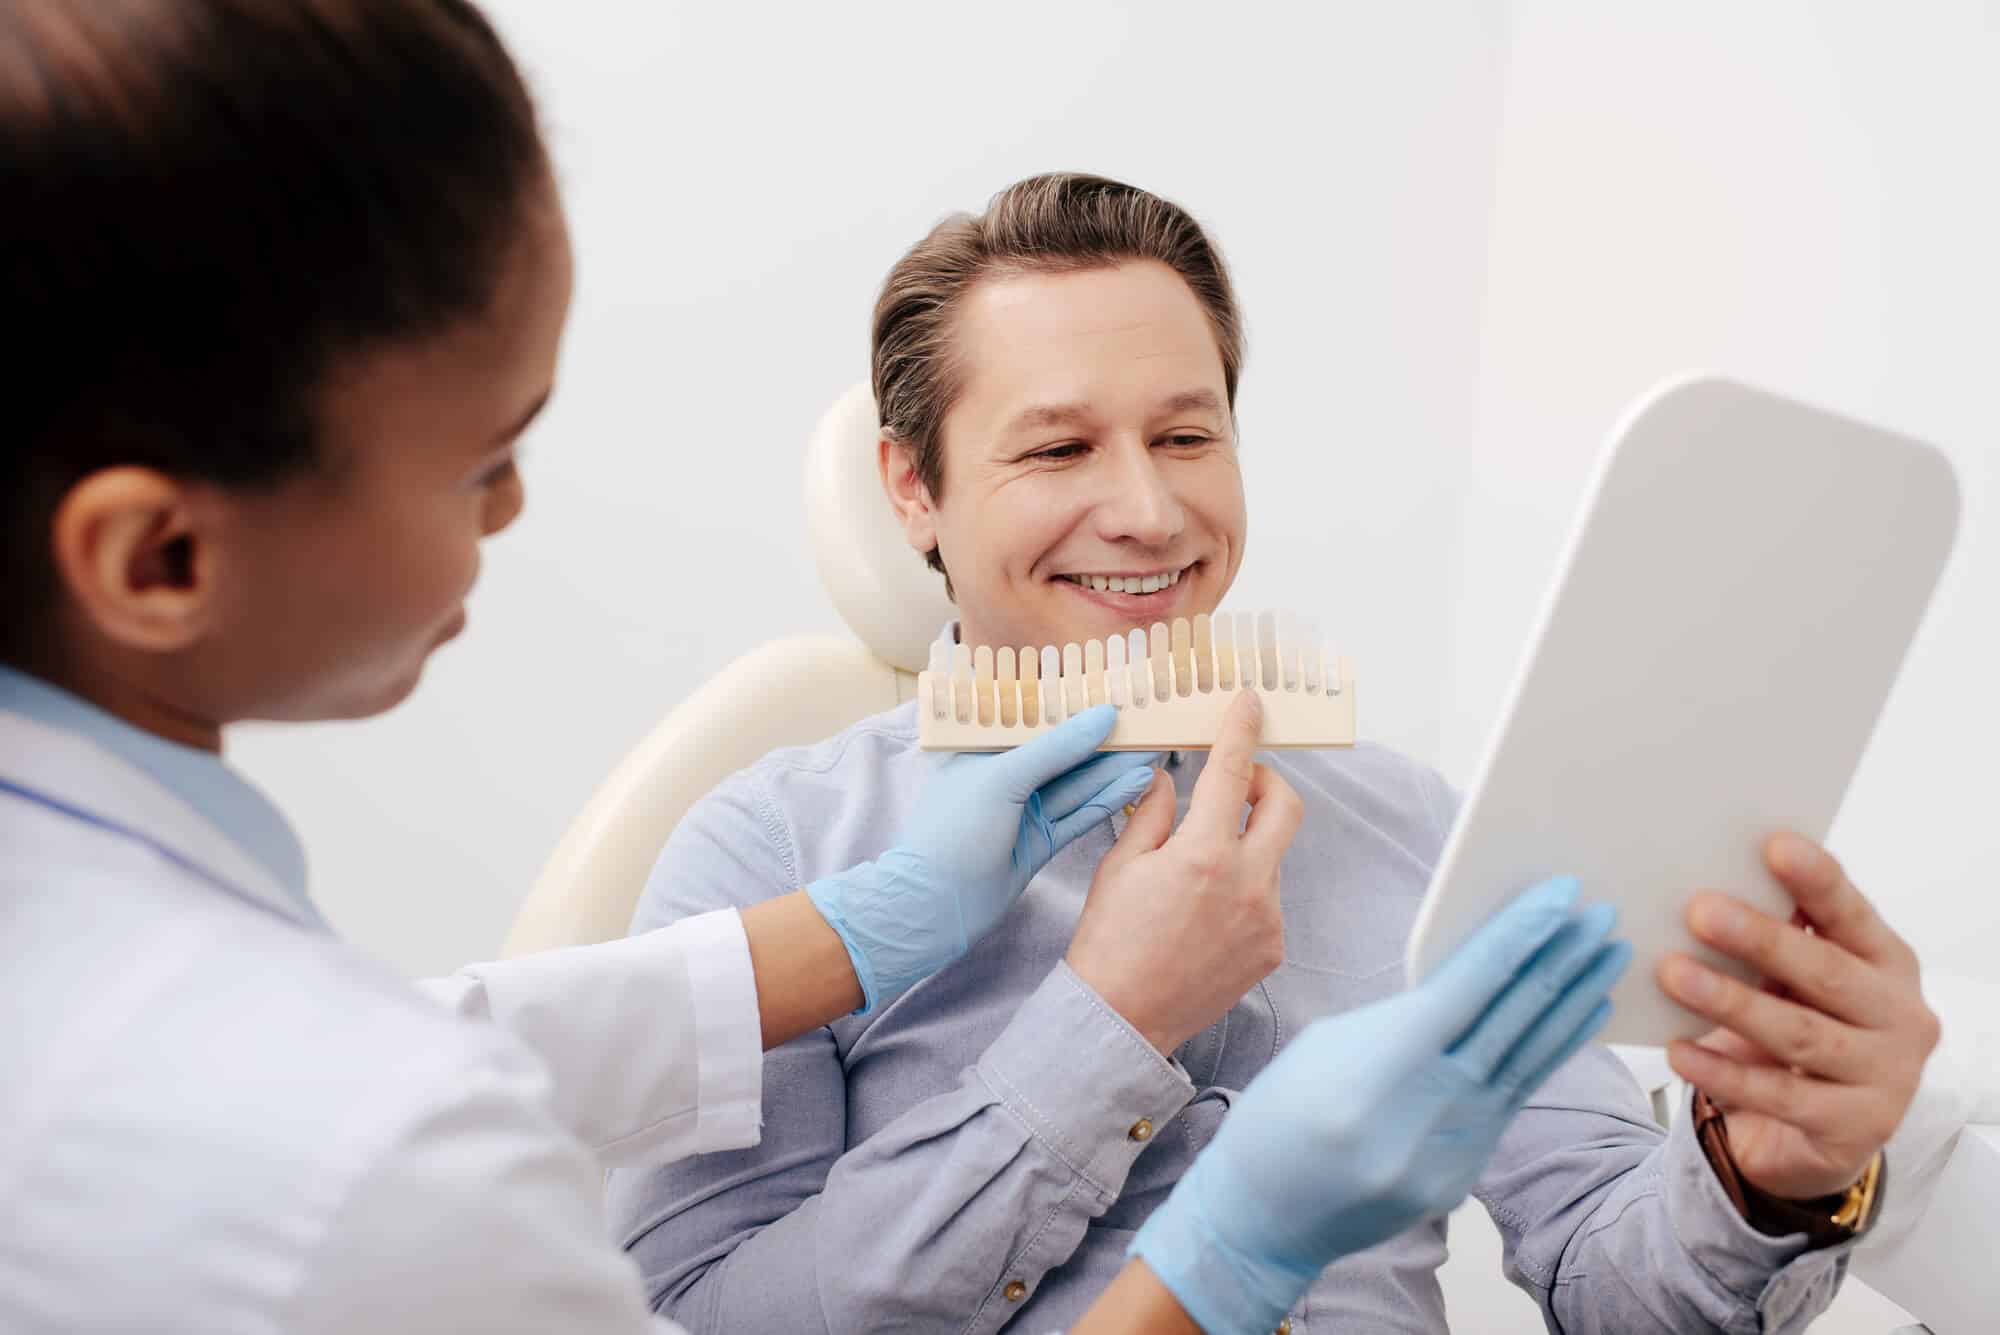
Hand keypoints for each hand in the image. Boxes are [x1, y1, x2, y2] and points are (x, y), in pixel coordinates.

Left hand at [807, 703, 1157, 1013]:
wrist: (935, 906)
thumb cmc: (954, 831)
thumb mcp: (1003, 778)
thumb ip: (1056, 747)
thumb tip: (1103, 714)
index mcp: (985, 750)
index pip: (1039, 721)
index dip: (1077, 708)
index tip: (1118, 694)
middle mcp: (1007, 777)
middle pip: (1064, 754)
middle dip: (1104, 741)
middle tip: (1149, 723)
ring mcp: (1025, 812)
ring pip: (1078, 785)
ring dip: (1114, 770)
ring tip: (1155, 749)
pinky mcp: (1040, 842)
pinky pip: (1079, 815)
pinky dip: (1107, 801)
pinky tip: (1137, 783)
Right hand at [1065, 691, 1301, 1052]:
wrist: (1122, 1018)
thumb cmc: (1111, 941)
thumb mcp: (1121, 866)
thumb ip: (1151, 813)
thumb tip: (1166, 777)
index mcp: (1204, 855)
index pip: (1232, 772)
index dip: (1242, 730)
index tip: (1249, 704)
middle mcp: (1247, 883)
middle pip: (1287, 807)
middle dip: (1268, 783)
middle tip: (1238, 786)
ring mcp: (1266, 919)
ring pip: (1271, 858)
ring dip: (1244, 849)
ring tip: (1196, 879)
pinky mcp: (1272, 948)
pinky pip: (1266, 901)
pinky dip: (1242, 893)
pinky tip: (1203, 917)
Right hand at [1130, 877, 1629, 1334]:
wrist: (1263, 1217)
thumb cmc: (1279, 1115)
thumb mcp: (1328, 1045)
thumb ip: (1403, 1016)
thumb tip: (1473, 978)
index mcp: (1382, 1064)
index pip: (1471, 986)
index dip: (1521, 936)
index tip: (1561, 897)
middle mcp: (1428, 1109)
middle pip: (1513, 1019)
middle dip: (1562, 958)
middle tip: (1603, 914)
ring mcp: (1452, 1151)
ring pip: (1529, 1059)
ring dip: (1575, 1000)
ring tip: (1611, 954)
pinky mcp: (1463, 1176)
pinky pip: (1516, 1098)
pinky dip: (1552, 1051)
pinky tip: (1580, 1015)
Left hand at [1659, 832, 1939, 1199]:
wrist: (1819, 1133)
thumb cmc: (1803, 1029)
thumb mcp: (1798, 983)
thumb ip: (1776, 943)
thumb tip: (1707, 891)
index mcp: (1888, 963)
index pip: (1852, 915)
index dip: (1816, 881)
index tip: (1774, 846)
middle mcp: (1900, 1018)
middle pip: (1826, 973)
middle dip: (1761, 939)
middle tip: (1699, 911)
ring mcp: (1885, 1077)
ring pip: (1798, 1035)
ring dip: (1730, 1002)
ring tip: (1672, 973)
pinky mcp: (1854, 1129)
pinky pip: (1777, 1096)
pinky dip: (1722, 1072)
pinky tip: (1679, 1050)